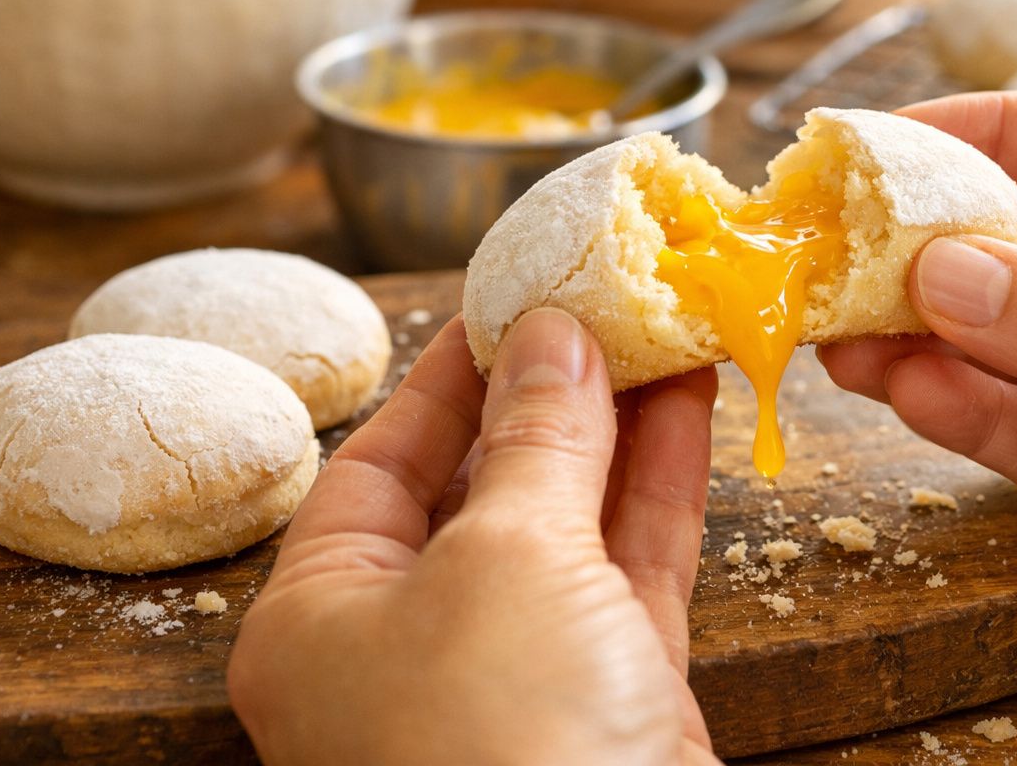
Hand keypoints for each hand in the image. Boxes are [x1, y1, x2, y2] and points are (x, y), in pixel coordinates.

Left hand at [228, 309, 721, 765]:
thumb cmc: (500, 743)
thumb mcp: (506, 559)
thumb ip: (536, 438)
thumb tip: (551, 334)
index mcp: (324, 619)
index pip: (377, 461)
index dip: (446, 372)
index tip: (507, 295)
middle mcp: (410, 646)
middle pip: (480, 484)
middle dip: (546, 391)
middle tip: (600, 300)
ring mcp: (516, 675)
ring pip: (569, 520)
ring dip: (619, 427)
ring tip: (662, 329)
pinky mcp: (608, 697)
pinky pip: (629, 568)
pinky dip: (661, 487)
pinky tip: (693, 405)